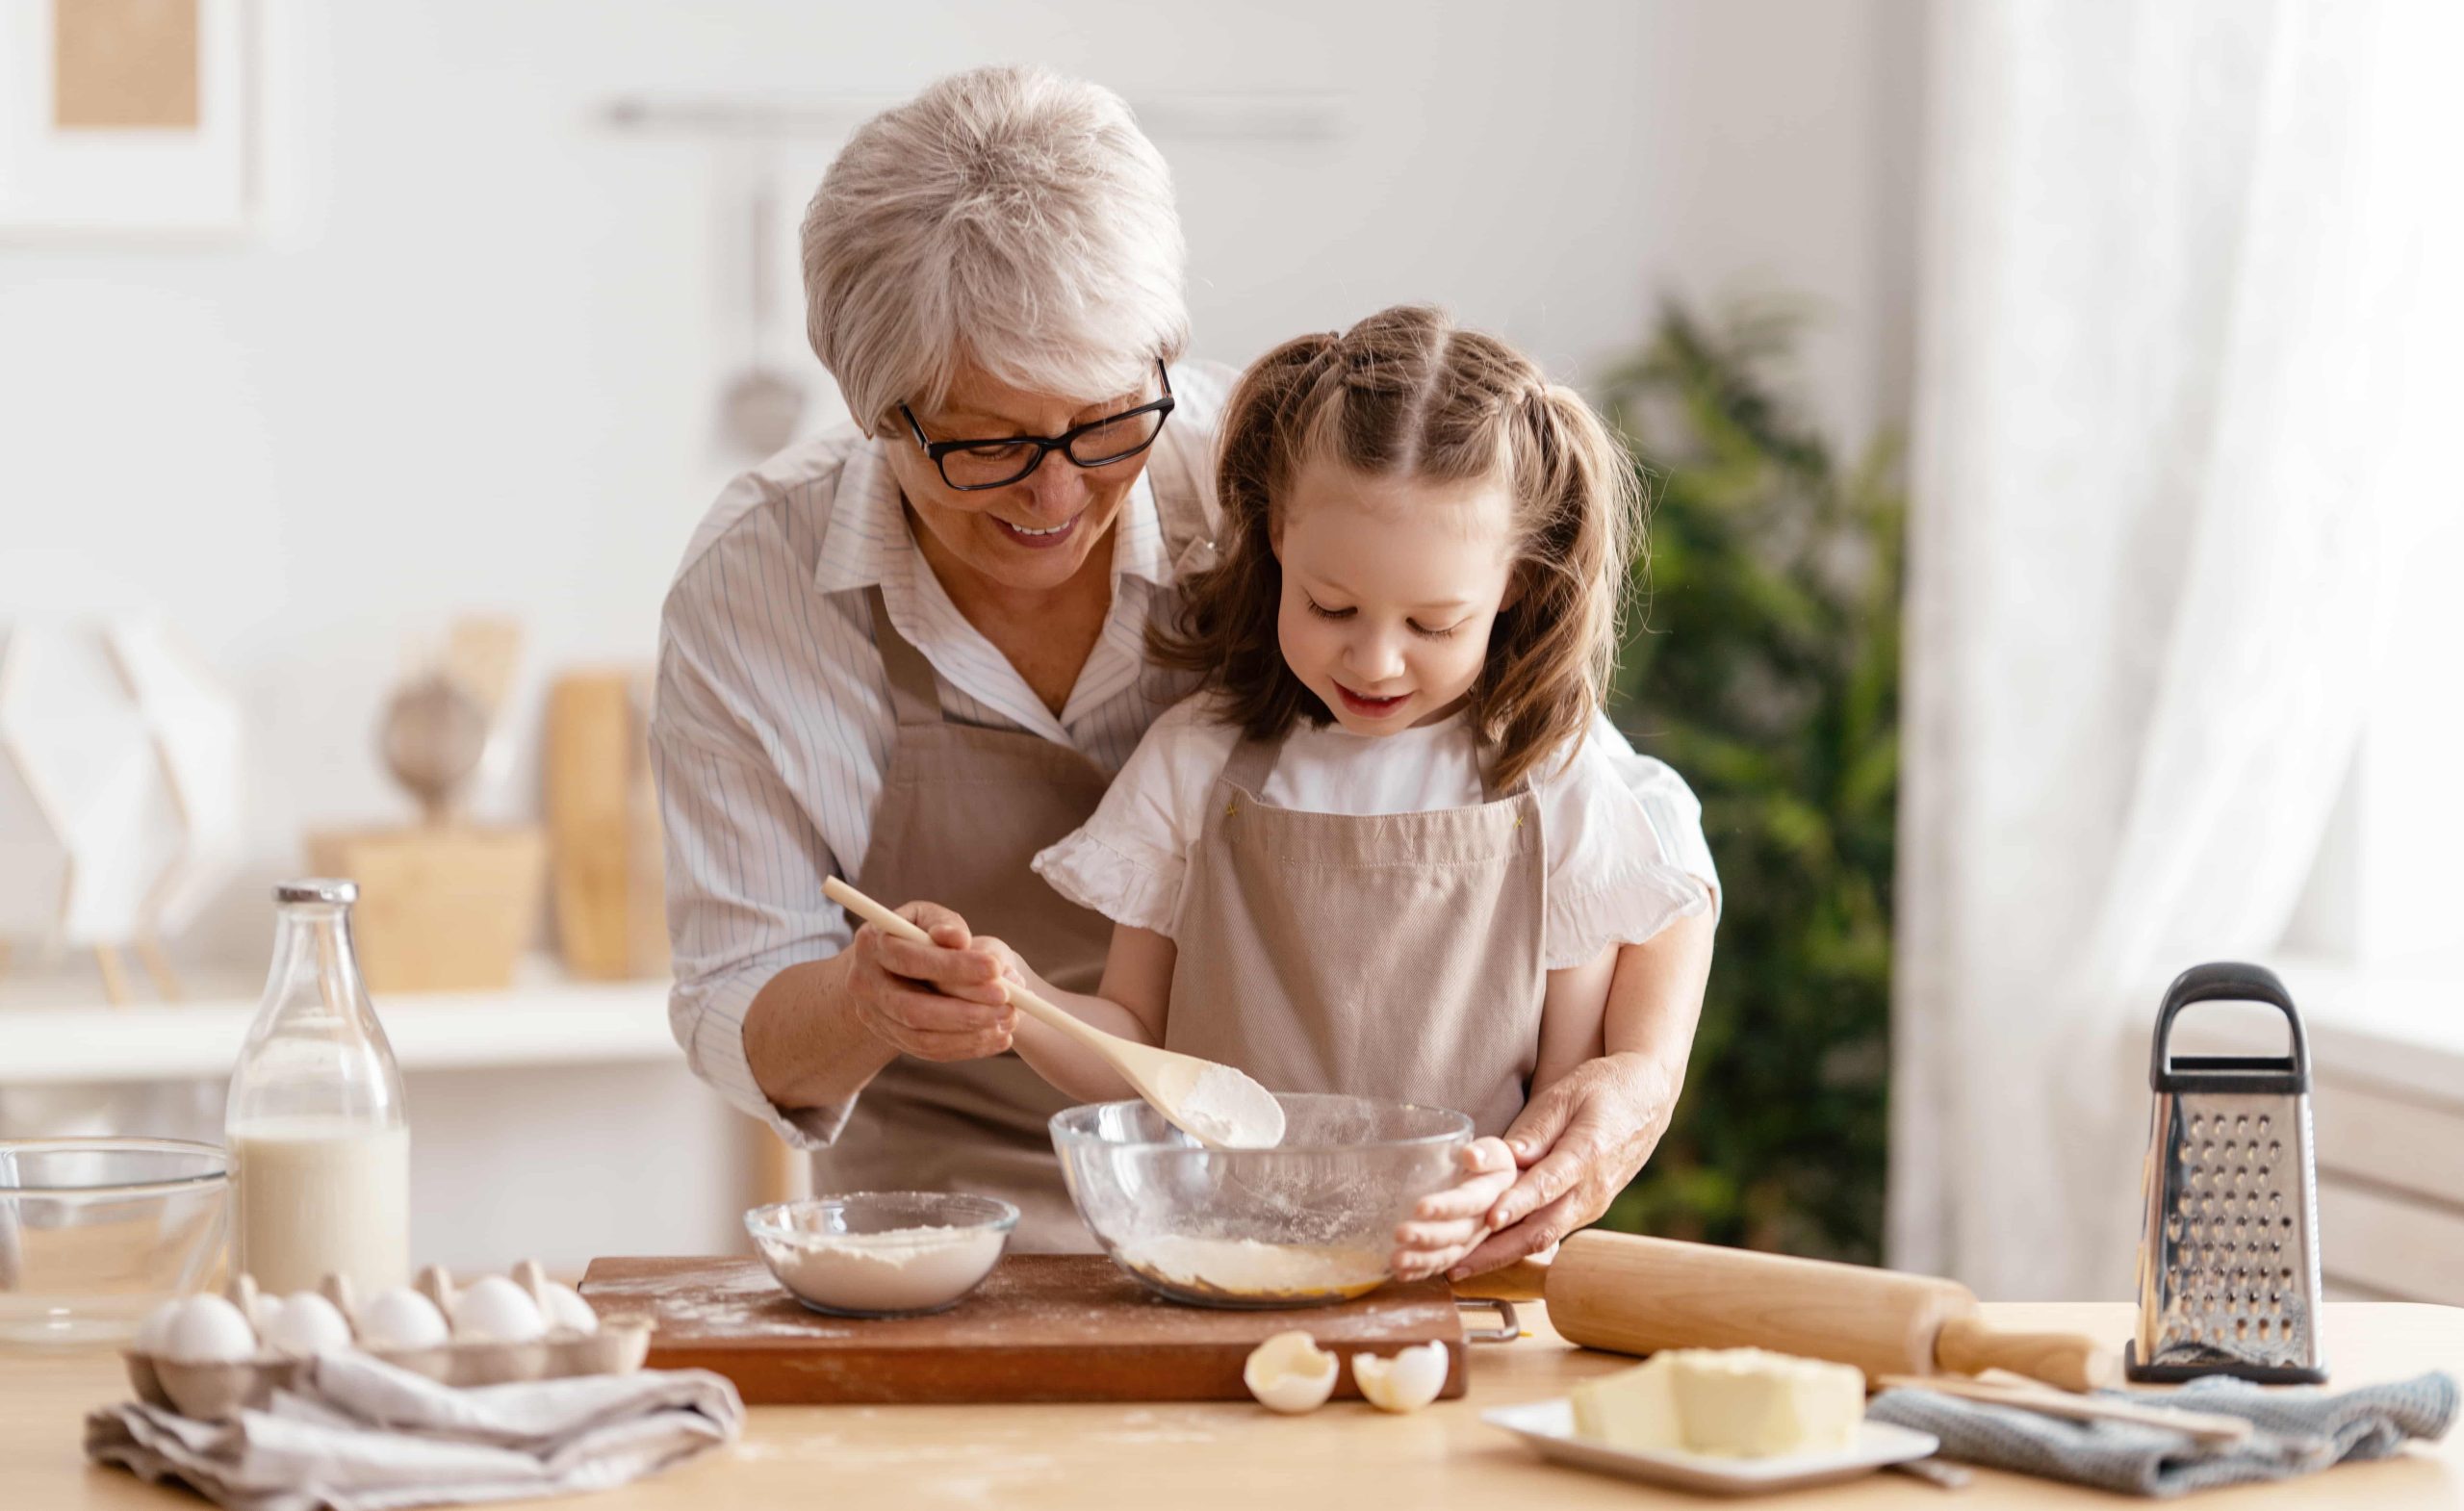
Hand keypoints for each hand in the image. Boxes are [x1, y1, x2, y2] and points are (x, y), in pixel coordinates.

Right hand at [844, 901, 1019, 1061]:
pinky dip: (968, 1047)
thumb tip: (959, 938)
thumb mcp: (928, 918)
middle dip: (966, 1010)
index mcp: (872, 944)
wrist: (888, 966)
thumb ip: (945, 923)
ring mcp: (875, 1017)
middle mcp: (865, 985)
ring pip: (923, 1038)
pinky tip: (999, 1037)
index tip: (995, 967)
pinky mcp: (891, 1038)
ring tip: (1009, 1020)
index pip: (911, 960)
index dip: (954, 966)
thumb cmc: (918, 934)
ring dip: (971, 1033)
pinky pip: (930, 1052)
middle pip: (913, 1009)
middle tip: (1009, 1003)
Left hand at [1389, 1138, 1516, 1281]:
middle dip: (1431, 1235)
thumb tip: (1470, 1156)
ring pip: (1454, 1253)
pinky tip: (1404, 1274)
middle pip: (1462, 1231)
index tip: (1420, 1208)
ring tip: (1397, 1261)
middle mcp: (1490, 1220)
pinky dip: (1425, 1270)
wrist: (1510, 1183)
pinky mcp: (1467, 1249)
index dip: (1450, 1206)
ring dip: (1425, 1259)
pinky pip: (1448, 1263)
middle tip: (1400, 1233)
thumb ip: (1487, 1154)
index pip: (1473, 1199)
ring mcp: (1478, 1238)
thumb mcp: (1496, 1151)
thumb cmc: (1493, 1161)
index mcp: (1496, 1191)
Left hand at [1448, 1051, 1680, 1278]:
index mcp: (1588, 1154)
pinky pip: (1550, 1232)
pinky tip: (1486, 1253)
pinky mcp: (1586, 1210)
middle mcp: (1592, 1189)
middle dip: (1498, 1251)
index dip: (1518, 1204)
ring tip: (1460, 1267)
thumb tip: (1506, 1155)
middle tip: (1456, 1264)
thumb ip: (1536, 1128)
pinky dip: (1517, 1246)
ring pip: (1544, 1237)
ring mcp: (1591, 1205)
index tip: (1490, 1218)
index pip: (1548, 1185)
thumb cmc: (1603, 1089)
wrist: (1647, 1099)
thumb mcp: (1568, 1094)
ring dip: (1503, 1256)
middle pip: (1542, 1228)